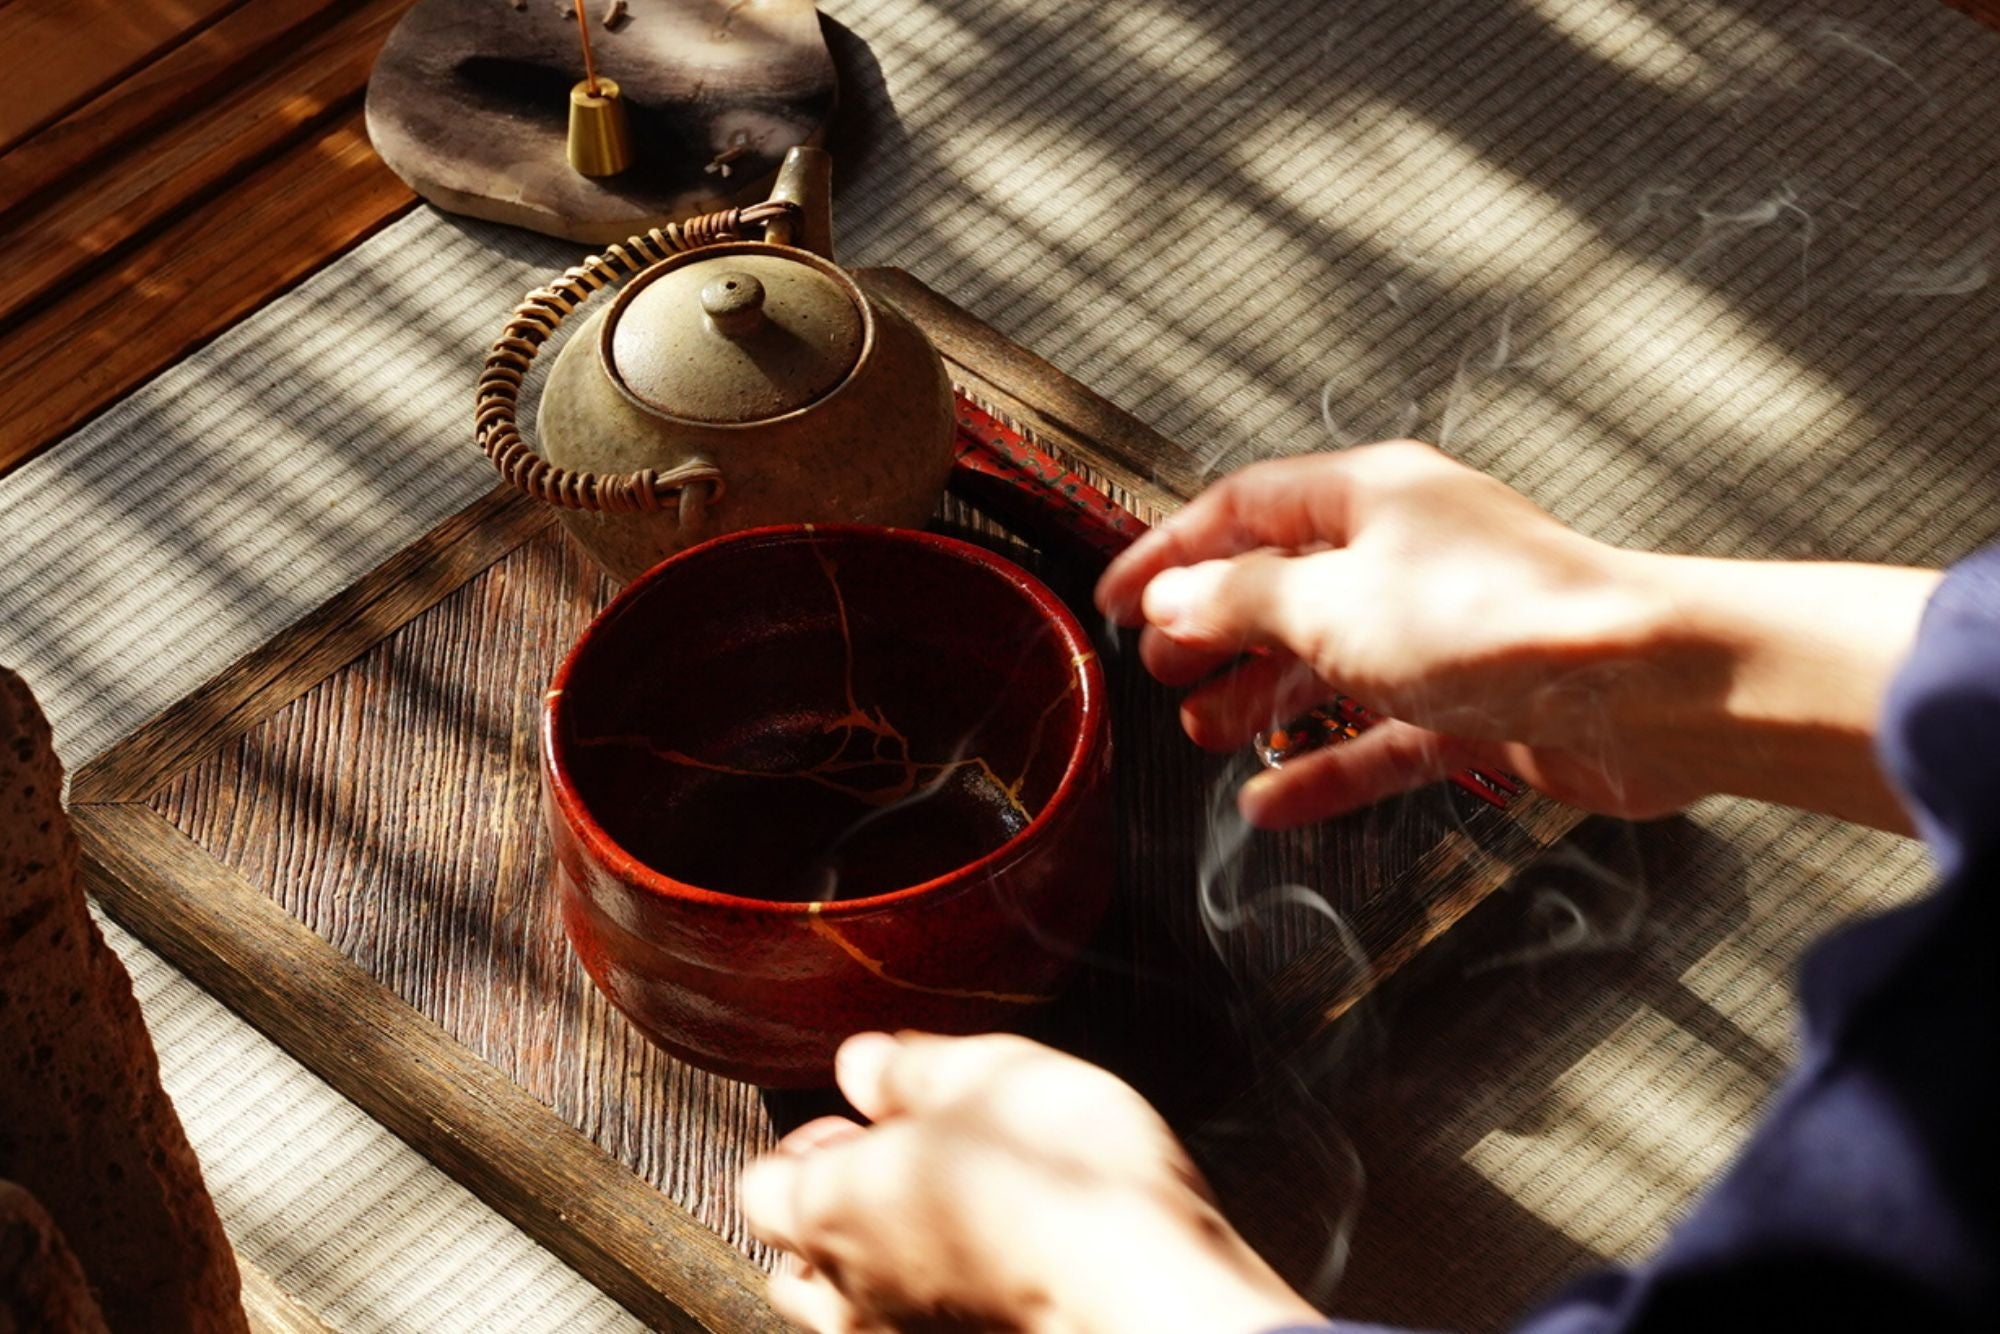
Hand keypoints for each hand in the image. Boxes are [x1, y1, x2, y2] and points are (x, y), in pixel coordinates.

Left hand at [739, 1032, 1318, 1332]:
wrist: (1147, 1293)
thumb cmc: (1065, 1177)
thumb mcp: (988, 1072)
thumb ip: (908, 1066)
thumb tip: (863, 1065)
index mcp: (830, 1209)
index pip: (759, 1187)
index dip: (805, 1146)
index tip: (860, 1120)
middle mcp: (848, 1295)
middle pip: (794, 1261)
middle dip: (832, 1212)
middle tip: (898, 1168)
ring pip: (848, 1313)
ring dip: (876, 1266)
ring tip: (943, 1223)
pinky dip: (932, 1305)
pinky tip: (989, 1269)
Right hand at [1096, 441, 1936, 830]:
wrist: (1643, 689)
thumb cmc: (1498, 622)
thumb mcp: (1331, 603)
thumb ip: (1239, 601)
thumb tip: (1170, 598)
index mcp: (1371, 497)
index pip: (1244, 509)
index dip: (1171, 553)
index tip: (1114, 600)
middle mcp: (1406, 553)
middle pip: (1285, 585)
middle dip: (1214, 631)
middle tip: (1158, 674)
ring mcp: (1442, 629)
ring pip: (1329, 661)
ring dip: (1262, 698)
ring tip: (1203, 736)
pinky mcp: (1477, 701)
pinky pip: (1380, 735)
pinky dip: (1326, 765)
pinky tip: (1272, 800)